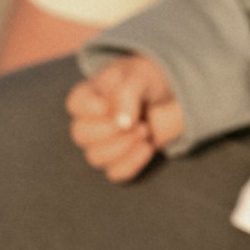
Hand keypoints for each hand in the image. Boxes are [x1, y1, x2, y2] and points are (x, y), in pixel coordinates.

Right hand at [65, 54, 182, 179]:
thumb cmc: (150, 80)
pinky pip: (115, 173)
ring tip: (146, 131)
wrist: (174, 98)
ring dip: (122, 147)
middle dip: (110, 130)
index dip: (92, 108)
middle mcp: (91, 120)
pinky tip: (148, 147)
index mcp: (90, 94)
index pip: (75, 105)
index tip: (112, 104)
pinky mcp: (121, 159)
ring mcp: (104, 143)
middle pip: (80, 135)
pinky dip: (132, 163)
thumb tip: (121, 124)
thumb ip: (127, 94)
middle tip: (137, 121)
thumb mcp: (140, 76)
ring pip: (95, 157)